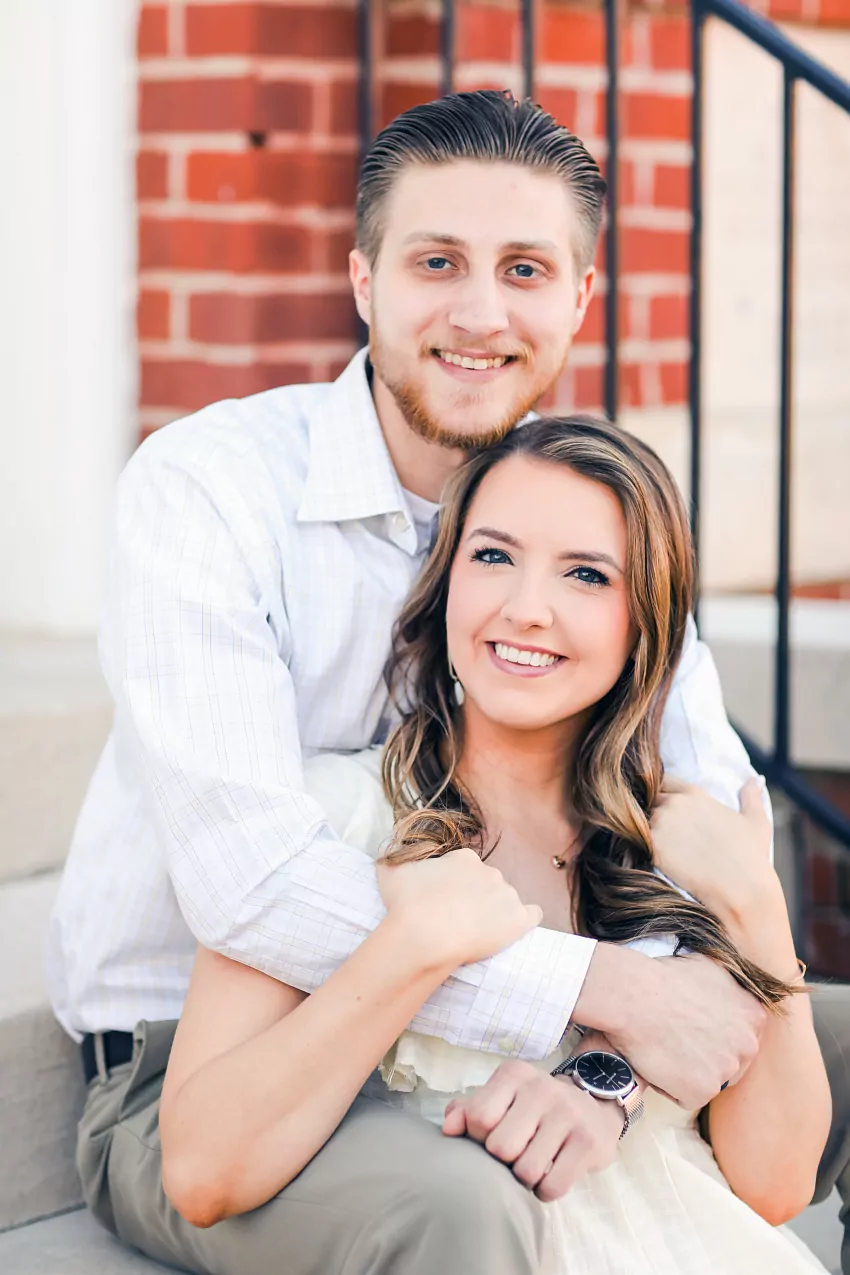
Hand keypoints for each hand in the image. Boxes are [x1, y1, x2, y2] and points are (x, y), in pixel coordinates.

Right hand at [377, 848, 541, 968]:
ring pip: (506, 901)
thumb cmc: (405, 905)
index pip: (466, 869)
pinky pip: (532, 915)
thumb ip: (392, 862)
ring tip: (477, 933)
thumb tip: (385, 861)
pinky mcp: (518, 919)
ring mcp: (507, 895)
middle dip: (475, 899)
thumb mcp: (389, 873)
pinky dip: (526, 920)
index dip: (455, 887)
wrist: (424, 936)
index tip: (444, 904)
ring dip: (495, 912)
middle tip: (457, 921)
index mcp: (464, 858)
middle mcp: (489, 871)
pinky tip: (514, 929)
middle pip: (487, 884)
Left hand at [442, 1059, 622, 1201]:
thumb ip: (469, 1110)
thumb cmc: (535, 1108)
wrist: (594, 1108)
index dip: (479, 1137)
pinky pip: (552, 1186)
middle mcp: (542, 1087)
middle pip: (500, 1148)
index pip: (478, 1117)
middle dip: (503, 1160)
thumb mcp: (502, 1098)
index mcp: (514, 1074)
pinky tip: (550, 1175)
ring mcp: (568, 1113)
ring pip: (526, 1171)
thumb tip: (447, 1129)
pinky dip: (545, 1190)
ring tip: (533, 1163)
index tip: (492, 1136)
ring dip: (525, 1178)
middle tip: (516, 1153)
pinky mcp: (588, 1141)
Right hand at [602, 951, 765, 1107]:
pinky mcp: (704, 1090)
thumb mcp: (709, 968)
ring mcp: (727, 1069)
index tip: (693, 1030)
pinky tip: (656, 1062)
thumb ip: (730, 987)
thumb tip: (727, 992)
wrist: (634, 996)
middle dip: (705, 1057)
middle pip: (729, 1063)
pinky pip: (687, 1097)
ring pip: (707, 1081)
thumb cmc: (663, 977)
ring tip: (662, 1048)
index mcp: (753, 1015)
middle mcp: (748, 1044)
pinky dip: (670, 1087)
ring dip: (686, 1072)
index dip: (714, 1036)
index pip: (740, 1037)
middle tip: (675, 1041)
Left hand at [650, 776, 773, 920]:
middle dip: (651, 810)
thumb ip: (751, 796)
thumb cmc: (751, 857)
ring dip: (643, 829)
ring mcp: (660, 826)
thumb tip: (756, 778)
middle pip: (648, 800)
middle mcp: (673, 805)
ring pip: (639, 821)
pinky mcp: (652, 849)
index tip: (665, 806)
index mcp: (693, 795)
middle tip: (660, 830)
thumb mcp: (755, 821)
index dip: (662, 792)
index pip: (663, 781)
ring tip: (655, 845)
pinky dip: (640, 847)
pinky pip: (636, 842)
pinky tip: (652, 857)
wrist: (741, 890)